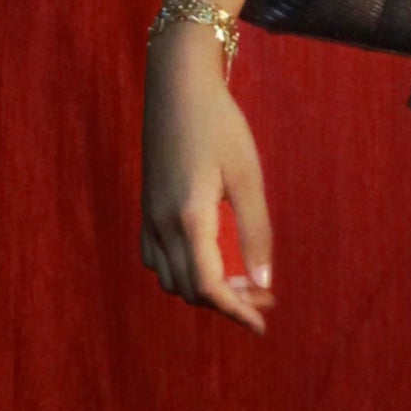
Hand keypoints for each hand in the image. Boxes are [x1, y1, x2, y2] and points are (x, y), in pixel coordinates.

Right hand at [140, 33, 272, 336]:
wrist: (177, 85)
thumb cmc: (219, 125)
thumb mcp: (247, 177)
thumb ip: (256, 232)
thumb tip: (264, 282)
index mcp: (188, 219)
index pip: (208, 288)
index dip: (236, 312)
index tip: (262, 324)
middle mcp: (160, 224)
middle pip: (188, 289)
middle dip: (226, 302)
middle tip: (264, 296)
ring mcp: (148, 215)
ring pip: (169, 277)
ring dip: (203, 288)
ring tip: (241, 279)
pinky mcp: (146, 205)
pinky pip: (156, 256)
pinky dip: (182, 270)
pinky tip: (210, 257)